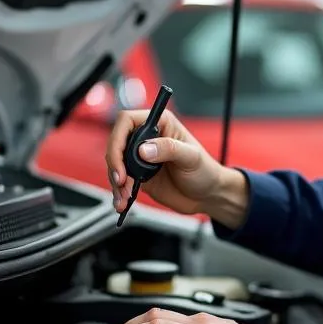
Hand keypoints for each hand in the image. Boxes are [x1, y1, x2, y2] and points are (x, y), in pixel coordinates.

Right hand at [106, 108, 226, 217]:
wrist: (207, 195)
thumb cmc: (205, 170)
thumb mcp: (191, 157)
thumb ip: (169, 149)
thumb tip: (144, 149)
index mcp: (160, 124)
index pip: (127, 121)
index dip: (118, 138)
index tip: (121, 160)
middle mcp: (147, 138)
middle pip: (116, 143)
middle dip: (115, 164)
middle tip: (122, 181)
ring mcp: (141, 158)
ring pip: (116, 164)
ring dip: (115, 182)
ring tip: (124, 197)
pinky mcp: (138, 175)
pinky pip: (120, 181)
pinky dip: (118, 192)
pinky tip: (122, 202)